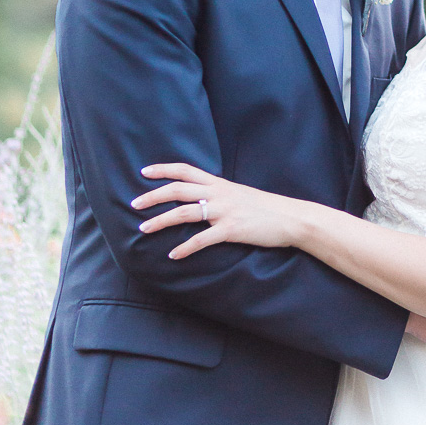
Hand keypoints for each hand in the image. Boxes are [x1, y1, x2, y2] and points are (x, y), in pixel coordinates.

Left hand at [132, 163, 301, 258]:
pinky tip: (173, 255)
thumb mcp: (240, 194)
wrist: (291, 218)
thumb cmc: (266, 208)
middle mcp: (218, 194)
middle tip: (134, 204)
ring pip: (184, 213)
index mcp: (219, 184)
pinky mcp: (230, 230)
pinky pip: (202, 240)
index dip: (164, 169)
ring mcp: (224, 212)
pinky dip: (185, 248)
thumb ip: (220, 195)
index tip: (144, 171)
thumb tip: (202, 200)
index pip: (186, 170)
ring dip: (160, 221)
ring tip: (143, 230)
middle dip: (153, 196)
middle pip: (178, 190)